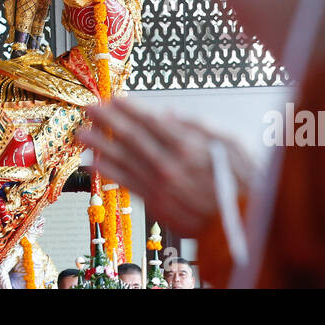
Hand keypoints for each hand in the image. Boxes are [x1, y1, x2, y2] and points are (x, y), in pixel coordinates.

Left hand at [77, 98, 254, 237]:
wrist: (244, 226)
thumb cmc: (243, 183)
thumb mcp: (232, 144)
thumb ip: (199, 126)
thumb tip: (171, 112)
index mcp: (189, 147)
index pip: (151, 122)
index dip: (130, 109)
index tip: (114, 98)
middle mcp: (170, 164)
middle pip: (132, 137)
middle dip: (108, 121)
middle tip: (89, 108)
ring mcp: (161, 185)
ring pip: (124, 160)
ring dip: (100, 144)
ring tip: (81, 133)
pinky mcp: (157, 204)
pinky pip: (127, 184)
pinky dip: (108, 172)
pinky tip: (92, 162)